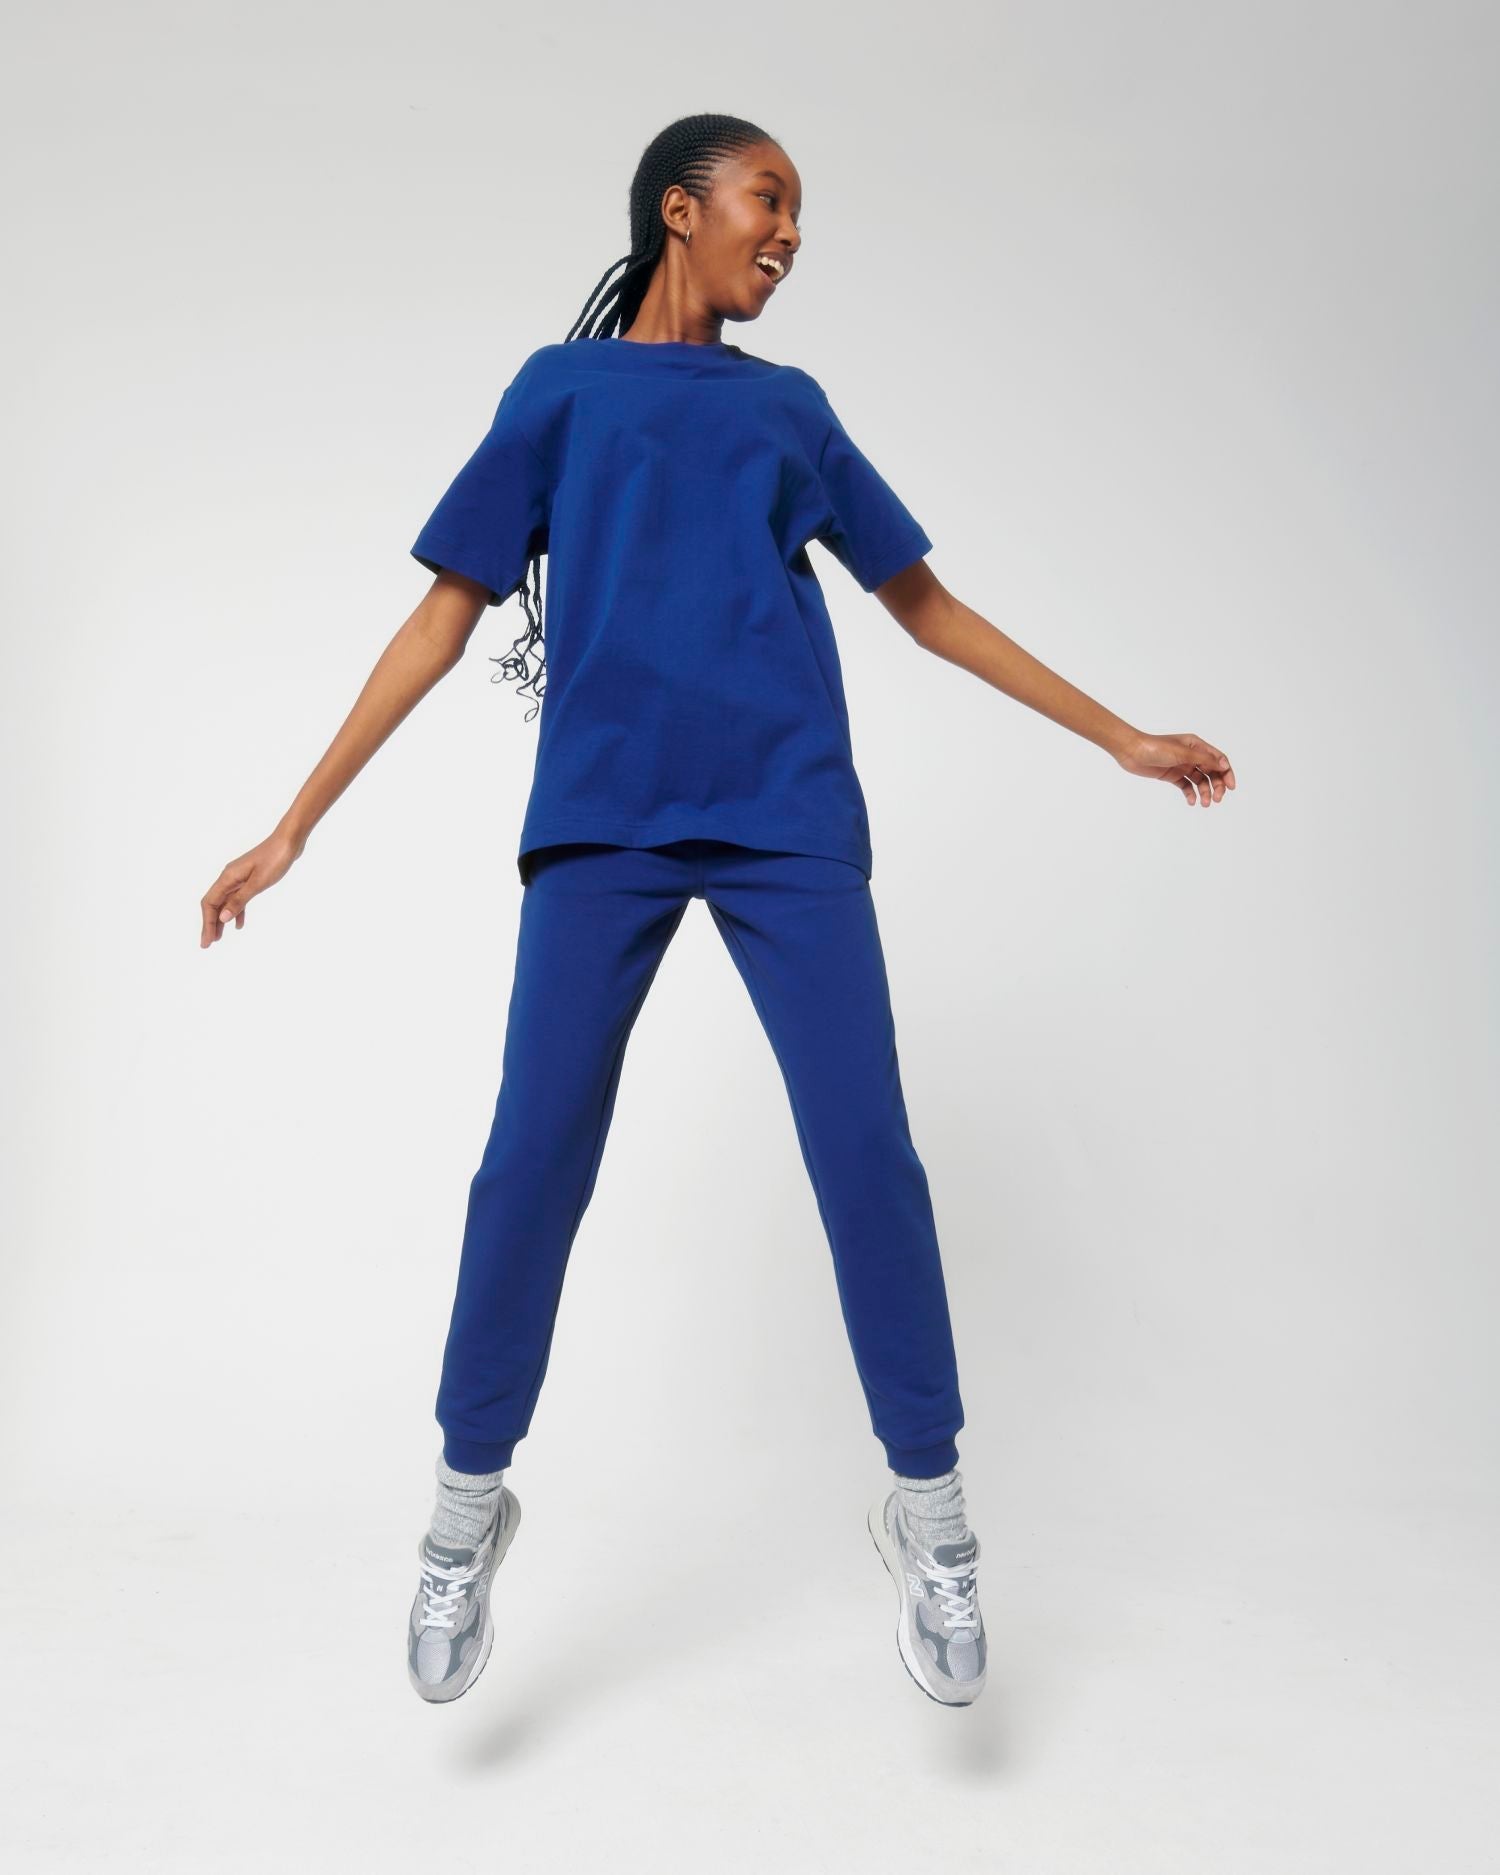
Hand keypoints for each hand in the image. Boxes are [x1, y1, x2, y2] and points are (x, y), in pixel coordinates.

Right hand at [200, 829, 301, 946]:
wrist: (289, 841)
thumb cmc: (275, 859)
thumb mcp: (258, 883)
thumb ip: (240, 900)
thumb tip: (222, 918)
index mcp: (228, 877)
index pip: (210, 904)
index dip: (206, 924)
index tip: (207, 942)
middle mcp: (229, 877)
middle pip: (214, 904)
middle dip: (210, 925)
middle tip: (208, 944)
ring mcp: (239, 877)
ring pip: (225, 902)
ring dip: (221, 920)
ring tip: (220, 938)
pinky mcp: (249, 878)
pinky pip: (237, 898)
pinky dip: (236, 911)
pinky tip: (239, 925)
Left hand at [1114, 731, 1235, 805]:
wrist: (1132, 752)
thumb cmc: (1156, 748)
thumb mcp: (1182, 753)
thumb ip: (1204, 759)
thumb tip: (1224, 765)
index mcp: (1196, 745)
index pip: (1218, 759)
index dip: (1227, 773)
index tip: (1231, 787)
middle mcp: (1191, 755)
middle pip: (1211, 772)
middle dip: (1217, 786)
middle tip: (1217, 799)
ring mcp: (1182, 766)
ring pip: (1200, 781)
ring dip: (1204, 792)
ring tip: (1204, 804)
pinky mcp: (1172, 775)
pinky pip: (1186, 786)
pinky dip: (1190, 794)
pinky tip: (1191, 801)